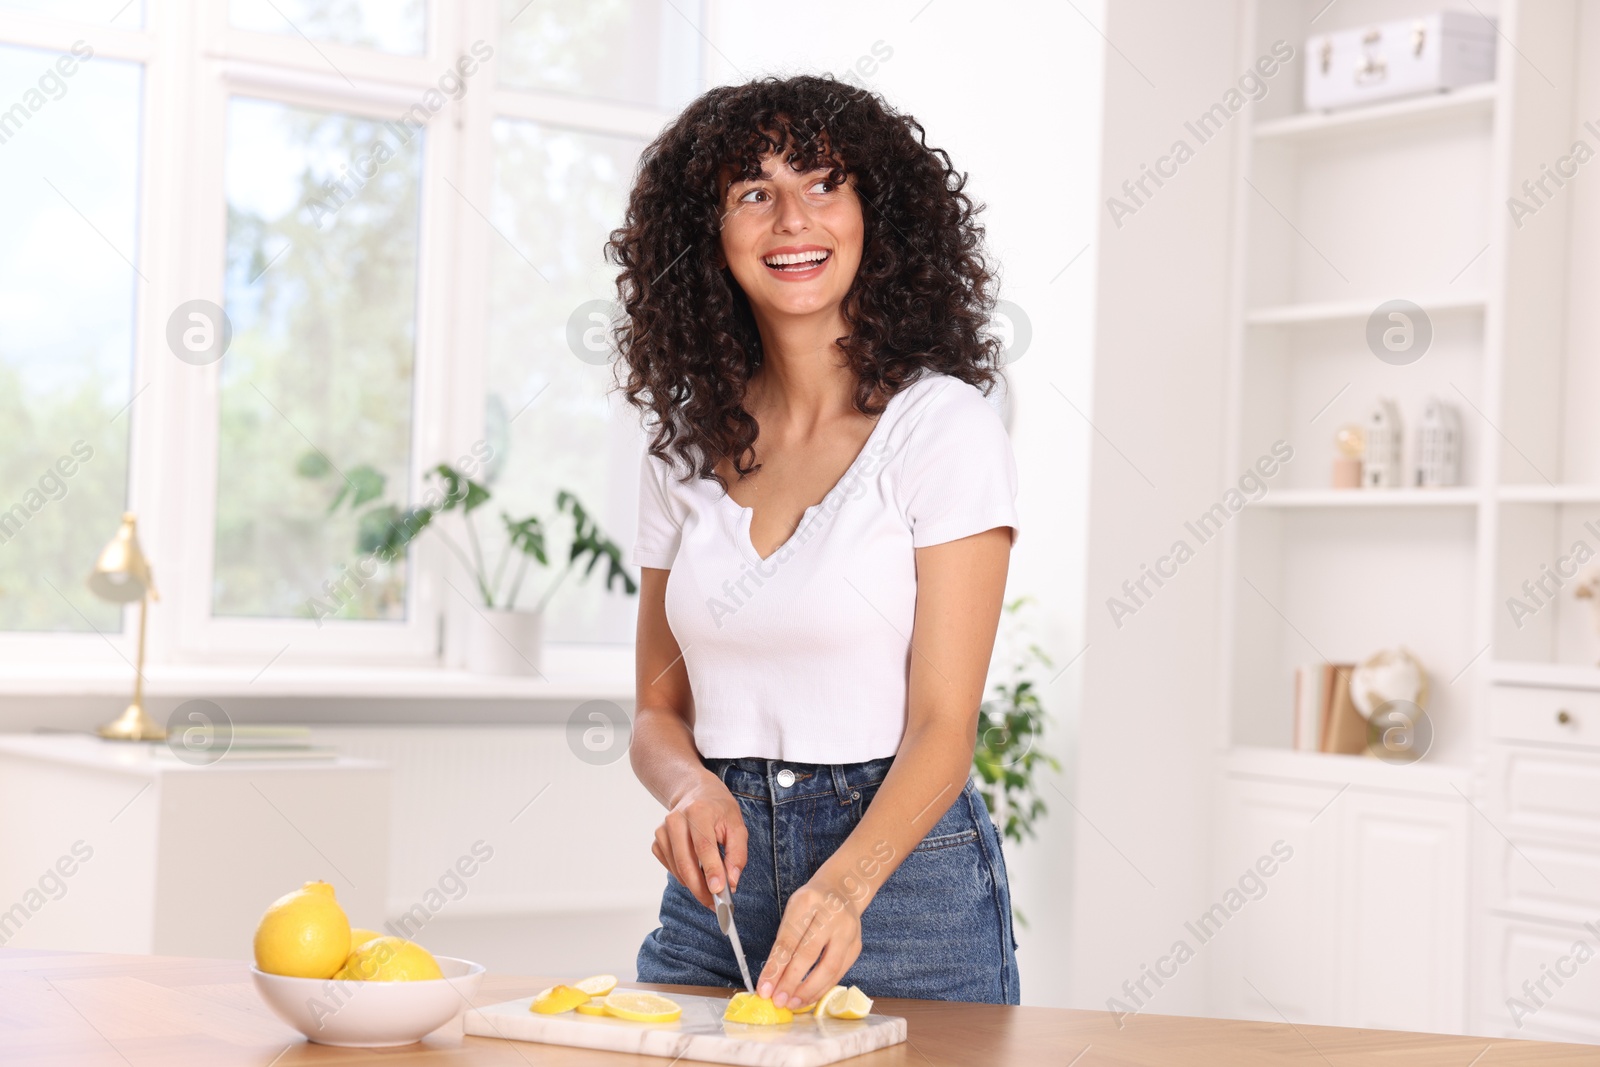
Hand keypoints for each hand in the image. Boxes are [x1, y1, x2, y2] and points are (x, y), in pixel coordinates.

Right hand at [650, 771, 747, 908]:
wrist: (695, 792)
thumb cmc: (718, 809)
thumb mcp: (737, 825)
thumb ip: (737, 854)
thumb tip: (731, 882)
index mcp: (698, 811)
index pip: (704, 846)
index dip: (711, 870)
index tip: (719, 891)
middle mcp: (676, 820)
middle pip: (686, 863)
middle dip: (701, 888)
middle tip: (715, 904)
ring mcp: (663, 830)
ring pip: (678, 870)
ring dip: (695, 886)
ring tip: (711, 890)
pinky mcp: (657, 841)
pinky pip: (671, 868)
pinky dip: (685, 877)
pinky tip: (697, 871)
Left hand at [756, 873, 865, 1009]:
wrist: (843, 891)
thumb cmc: (812, 903)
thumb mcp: (793, 911)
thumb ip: (784, 942)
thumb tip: (771, 979)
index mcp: (809, 901)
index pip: (789, 939)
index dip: (775, 967)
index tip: (764, 989)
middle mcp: (832, 915)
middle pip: (810, 954)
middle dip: (792, 982)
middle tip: (778, 1001)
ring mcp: (848, 930)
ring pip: (829, 968)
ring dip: (809, 991)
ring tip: (792, 1004)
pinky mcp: (856, 945)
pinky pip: (839, 973)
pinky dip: (822, 988)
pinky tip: (809, 997)